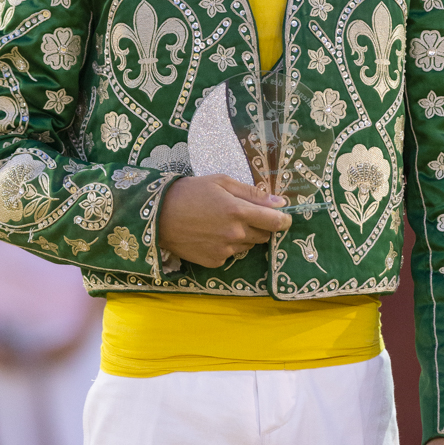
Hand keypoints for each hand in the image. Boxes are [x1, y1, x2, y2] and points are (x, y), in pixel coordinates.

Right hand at [158, 175, 290, 267]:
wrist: (158, 215)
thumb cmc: (190, 192)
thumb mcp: (221, 182)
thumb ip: (252, 193)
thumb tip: (278, 202)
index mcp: (238, 211)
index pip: (276, 222)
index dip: (284, 220)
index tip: (285, 217)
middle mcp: (235, 234)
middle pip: (264, 235)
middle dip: (261, 225)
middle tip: (244, 214)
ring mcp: (225, 250)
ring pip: (248, 245)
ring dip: (244, 235)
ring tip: (223, 222)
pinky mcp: (215, 261)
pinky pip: (231, 254)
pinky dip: (228, 245)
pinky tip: (212, 234)